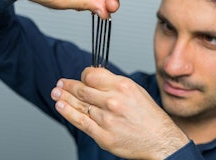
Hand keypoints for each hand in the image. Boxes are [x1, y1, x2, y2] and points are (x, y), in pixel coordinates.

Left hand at [51, 67, 189, 158]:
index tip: (81, 77)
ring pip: (79, 105)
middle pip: (82, 89)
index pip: (92, 75)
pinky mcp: (103, 135)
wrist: (160, 140)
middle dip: (68, 85)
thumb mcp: (136, 91)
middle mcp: (113, 101)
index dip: (83, 75)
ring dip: (64, 98)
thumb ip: (114, 83)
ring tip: (55, 93)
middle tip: (60, 84)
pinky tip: (61, 107)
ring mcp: (107, 119)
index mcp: (123, 86)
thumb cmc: (149, 116)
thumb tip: (93, 77)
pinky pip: (81, 122)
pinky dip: (68, 113)